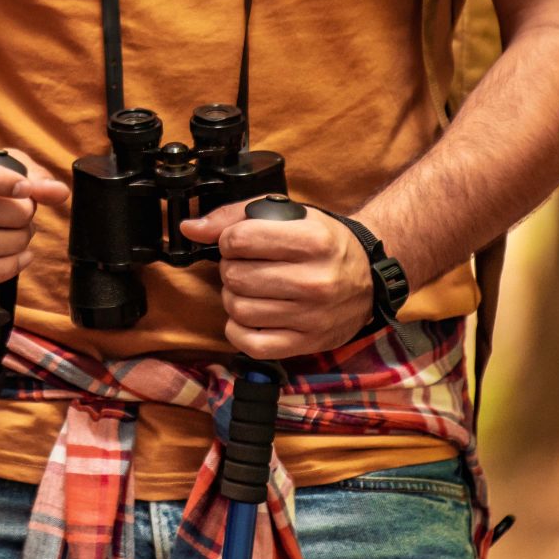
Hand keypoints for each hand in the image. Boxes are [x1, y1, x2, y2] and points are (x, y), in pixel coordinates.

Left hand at [180, 203, 373, 361]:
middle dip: (231, 268)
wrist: (368, 277)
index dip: (229, 240)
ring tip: (251, 289)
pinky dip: (238, 329)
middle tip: (247, 266)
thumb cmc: (322, 242)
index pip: (239, 239)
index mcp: (313, 241)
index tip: (240, 243)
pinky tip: (249, 315)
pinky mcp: (307, 343)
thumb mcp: (288, 215)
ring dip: (234, 296)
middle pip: (235, 275)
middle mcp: (315, 281)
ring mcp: (312, 316)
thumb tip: (190, 229)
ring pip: (238, 308)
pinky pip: (250, 343)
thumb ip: (235, 216)